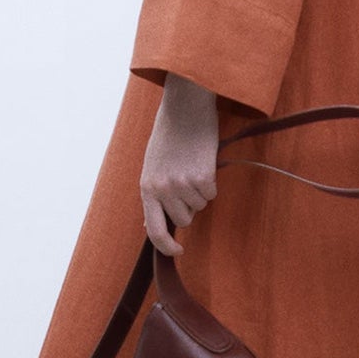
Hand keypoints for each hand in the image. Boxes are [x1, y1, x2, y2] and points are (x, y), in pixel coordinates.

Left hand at [140, 74, 218, 254]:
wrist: (185, 106)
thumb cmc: (169, 135)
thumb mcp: (152, 166)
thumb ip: (152, 195)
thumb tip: (148, 225)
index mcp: (147, 188)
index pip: (153, 230)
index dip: (166, 246)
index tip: (178, 251)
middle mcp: (162, 189)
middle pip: (183, 219)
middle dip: (188, 206)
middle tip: (187, 180)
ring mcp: (182, 184)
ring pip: (200, 206)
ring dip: (200, 191)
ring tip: (193, 166)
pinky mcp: (203, 176)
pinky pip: (212, 193)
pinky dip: (211, 181)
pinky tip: (203, 162)